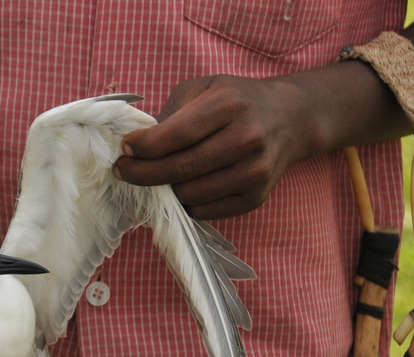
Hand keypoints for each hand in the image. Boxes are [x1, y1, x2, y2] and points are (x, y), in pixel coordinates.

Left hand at [113, 74, 318, 219]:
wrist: (290, 119)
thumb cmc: (237, 101)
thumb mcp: (205, 89)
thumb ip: (171, 113)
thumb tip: (135, 144)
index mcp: (229, 105)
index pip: (176, 135)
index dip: (143, 146)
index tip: (125, 149)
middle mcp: (246, 138)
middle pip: (179, 168)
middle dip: (141, 173)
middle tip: (123, 170)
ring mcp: (254, 172)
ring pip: (189, 194)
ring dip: (165, 188)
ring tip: (157, 175)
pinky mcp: (255, 197)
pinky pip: (204, 211)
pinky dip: (186, 202)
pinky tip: (182, 186)